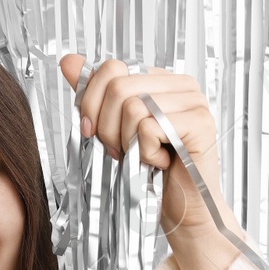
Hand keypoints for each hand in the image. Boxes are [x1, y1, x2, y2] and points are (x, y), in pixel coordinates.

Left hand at [58, 53, 228, 235]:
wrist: (181, 207)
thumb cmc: (151, 171)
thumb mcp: (114, 128)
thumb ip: (95, 95)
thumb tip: (69, 61)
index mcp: (161, 79)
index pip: (112, 68)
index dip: (92, 103)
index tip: (95, 131)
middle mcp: (181, 85)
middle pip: (118, 87)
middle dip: (107, 127)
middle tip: (121, 150)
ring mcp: (194, 102)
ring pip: (132, 107)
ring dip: (128, 142)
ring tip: (143, 155)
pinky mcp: (199, 123)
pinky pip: (149, 127)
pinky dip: (146, 153)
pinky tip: (161, 162)